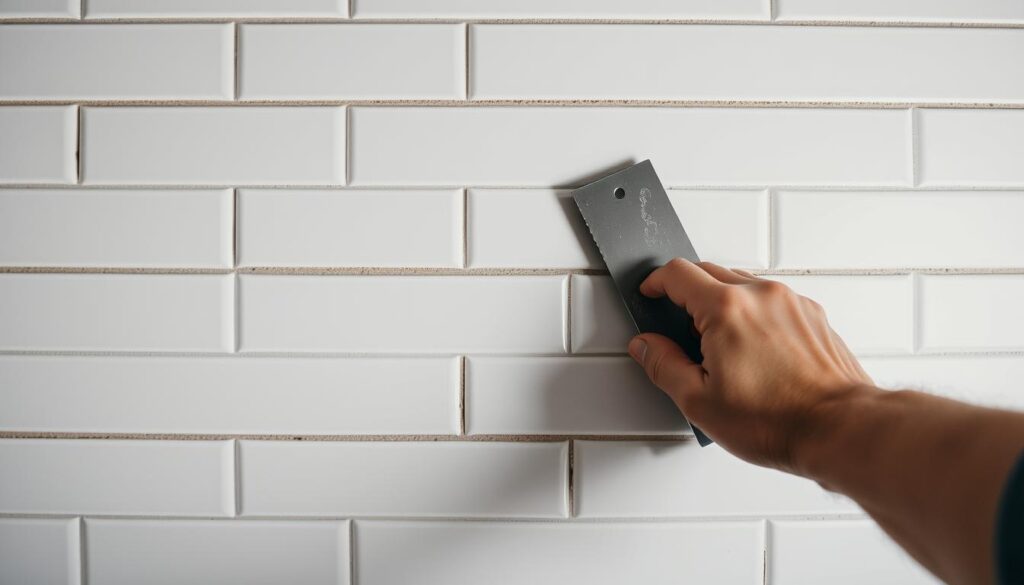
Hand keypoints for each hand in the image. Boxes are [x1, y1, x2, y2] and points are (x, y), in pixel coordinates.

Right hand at [628, 258, 875, 473]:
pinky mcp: (812, 316)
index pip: (678, 274)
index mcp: (727, 309)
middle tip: (677, 324)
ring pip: (742, 284)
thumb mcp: (699, 401)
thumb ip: (664, 365)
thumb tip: (647, 346)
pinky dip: (753, 313)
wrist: (839, 429)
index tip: (651, 292)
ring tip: (717, 344)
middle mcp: (761, 295)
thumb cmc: (779, 421)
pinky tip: (751, 350)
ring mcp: (791, 302)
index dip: (656, 282)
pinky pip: (771, 301)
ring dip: (721, 302)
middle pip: (710, 271)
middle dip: (687, 292)